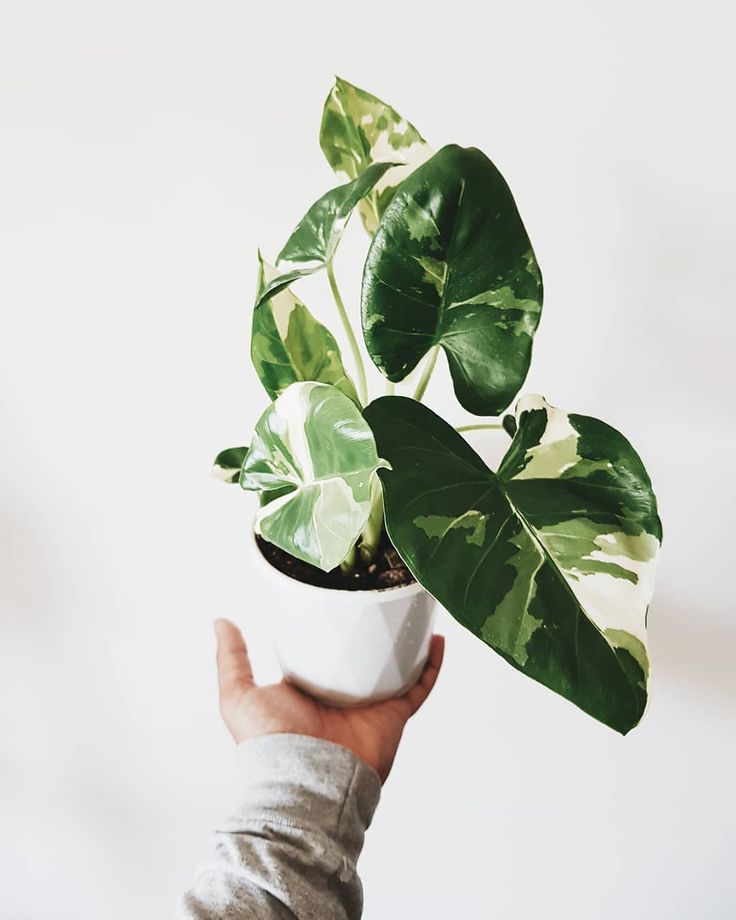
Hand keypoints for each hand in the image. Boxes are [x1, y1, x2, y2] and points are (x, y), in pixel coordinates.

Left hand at [214, 618, 443, 781]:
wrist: (303, 781)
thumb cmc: (268, 744)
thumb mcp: (238, 694)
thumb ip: (232, 659)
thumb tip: (221, 622)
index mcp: (308, 687)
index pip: (324, 650)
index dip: (332, 627)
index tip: (340, 597)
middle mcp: (341, 694)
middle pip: (364, 655)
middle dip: (373, 630)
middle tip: (382, 597)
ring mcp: (370, 704)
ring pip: (396, 665)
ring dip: (407, 641)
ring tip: (414, 610)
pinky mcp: (393, 714)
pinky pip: (418, 686)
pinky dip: (430, 665)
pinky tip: (435, 640)